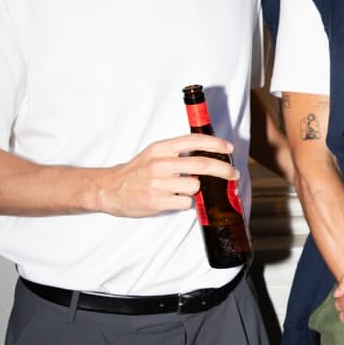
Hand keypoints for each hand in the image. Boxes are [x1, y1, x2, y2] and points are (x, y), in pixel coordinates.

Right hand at [97, 134, 237, 217]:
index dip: (215, 144)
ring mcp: (158, 183)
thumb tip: (207, 154)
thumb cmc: (137, 172)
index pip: (193, 141)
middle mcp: (160, 163)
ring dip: (196, 190)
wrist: (110, 189)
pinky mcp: (157, 201)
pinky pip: (186, 203)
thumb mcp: (154, 154)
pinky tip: (174, 200)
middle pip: (202, 165)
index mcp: (160, 148)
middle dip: (224, 170)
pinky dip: (185, 203)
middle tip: (233, 174)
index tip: (229, 149)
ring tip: (181, 190)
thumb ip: (177, 152)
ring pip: (195, 186)